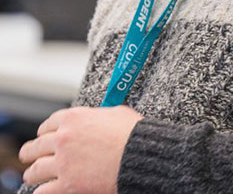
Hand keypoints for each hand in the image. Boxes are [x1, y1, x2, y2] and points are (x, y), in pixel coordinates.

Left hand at [19, 105, 142, 193]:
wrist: (138, 154)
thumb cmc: (132, 132)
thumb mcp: (115, 113)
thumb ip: (100, 116)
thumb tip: (101, 119)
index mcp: (74, 118)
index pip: (49, 124)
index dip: (45, 131)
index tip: (44, 135)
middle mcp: (63, 138)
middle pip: (36, 145)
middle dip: (31, 151)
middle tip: (29, 155)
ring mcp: (63, 162)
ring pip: (35, 169)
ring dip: (33, 172)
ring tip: (31, 175)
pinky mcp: (67, 184)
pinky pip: (43, 191)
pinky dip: (41, 191)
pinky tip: (42, 191)